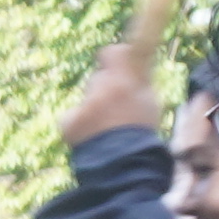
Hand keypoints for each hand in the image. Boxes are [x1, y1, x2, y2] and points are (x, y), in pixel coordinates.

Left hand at [64, 28, 156, 151]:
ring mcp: (83, 106)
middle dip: (105, 90)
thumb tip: (138, 61)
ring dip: (92, 108)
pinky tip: (91, 137)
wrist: (122, 166)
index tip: (116, 62)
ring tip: (105, 129)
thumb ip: (140, 80)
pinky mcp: (68, 121)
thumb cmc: (140, 134)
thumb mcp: (150, 102)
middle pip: (99, 79)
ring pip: (86, 99)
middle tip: (114, 108)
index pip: (112, 52)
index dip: (114, 57)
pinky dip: (78, 124)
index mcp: (124, 82)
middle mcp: (101, 90)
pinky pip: (72, 116)